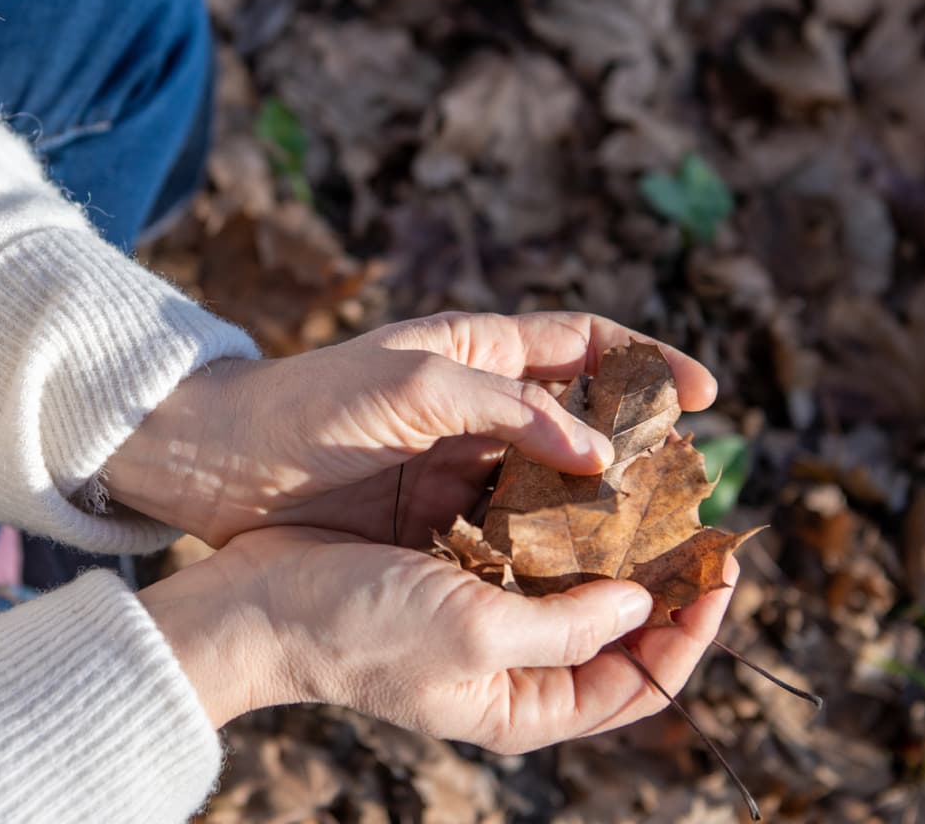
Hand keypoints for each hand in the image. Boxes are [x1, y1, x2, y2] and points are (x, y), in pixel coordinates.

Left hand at [106, 311, 716, 546]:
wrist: (218, 462)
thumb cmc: (310, 405)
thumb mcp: (413, 389)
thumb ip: (509, 409)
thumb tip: (598, 452)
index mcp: (476, 349)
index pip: (585, 346)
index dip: (650, 364)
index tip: (706, 397)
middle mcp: (476, 405)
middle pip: (581, 422)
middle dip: (639, 451)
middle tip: (689, 492)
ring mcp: (456, 464)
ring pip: (552, 485)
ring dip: (600, 511)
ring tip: (652, 546)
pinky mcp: (433, 516)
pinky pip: (511, 532)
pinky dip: (549, 550)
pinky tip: (581, 579)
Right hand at [139, 526, 736, 746]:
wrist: (259, 603)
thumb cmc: (359, 629)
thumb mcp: (475, 632)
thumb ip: (567, 624)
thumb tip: (640, 605)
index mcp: (529, 705)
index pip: (643, 681)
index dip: (692, 629)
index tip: (720, 567)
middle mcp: (516, 670)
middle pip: (622, 633)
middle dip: (664, 579)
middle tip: (697, 516)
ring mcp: (487, 620)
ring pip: (581, 585)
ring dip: (616, 541)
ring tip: (651, 488)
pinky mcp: (458, 575)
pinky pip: (531, 550)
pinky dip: (560, 519)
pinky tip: (576, 477)